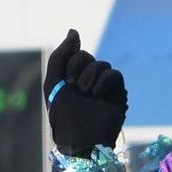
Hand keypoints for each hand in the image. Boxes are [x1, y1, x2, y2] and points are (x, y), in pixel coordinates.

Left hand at [44, 29, 126, 155]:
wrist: (82, 140)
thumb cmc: (64, 116)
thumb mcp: (53, 85)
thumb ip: (59, 56)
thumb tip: (74, 30)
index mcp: (68, 80)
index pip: (74, 54)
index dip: (70, 62)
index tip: (68, 79)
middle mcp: (85, 82)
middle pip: (86, 56)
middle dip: (80, 68)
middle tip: (76, 87)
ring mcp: (102, 87)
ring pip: (101, 64)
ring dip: (91, 77)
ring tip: (88, 95)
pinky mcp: (117, 94)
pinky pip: (114, 74)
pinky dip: (104, 82)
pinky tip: (99, 96)